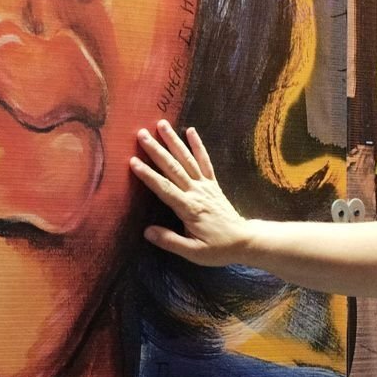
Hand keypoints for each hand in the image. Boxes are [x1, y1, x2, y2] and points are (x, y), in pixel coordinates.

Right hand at [130, 123, 255, 263]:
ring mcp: (206, 186)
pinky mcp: (213, 184)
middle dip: (156, 150)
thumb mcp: (193, 252)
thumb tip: (147, 232)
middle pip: (173, 168)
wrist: (243, 241)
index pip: (164, 188)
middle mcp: (196, 192)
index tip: (133, 161)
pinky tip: (190, 131)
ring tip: (162, 124)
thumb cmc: (217, 248)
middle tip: (141, 134)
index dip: (148, 175)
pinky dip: (198, 145)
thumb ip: (170, 241)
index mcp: (189, 208)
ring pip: (187, 160)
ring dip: (174, 141)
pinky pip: (205, 161)